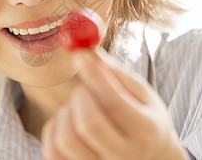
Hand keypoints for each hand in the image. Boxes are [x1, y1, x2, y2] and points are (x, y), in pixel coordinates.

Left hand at [41, 49, 188, 159]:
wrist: (148, 157)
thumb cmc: (143, 117)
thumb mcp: (141, 93)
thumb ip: (115, 74)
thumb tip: (86, 51)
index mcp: (146, 132)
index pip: (114, 103)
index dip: (94, 76)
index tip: (81, 56)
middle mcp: (125, 157)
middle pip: (89, 124)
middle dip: (81, 95)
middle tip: (85, 87)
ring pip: (66, 138)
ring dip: (67, 112)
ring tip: (81, 107)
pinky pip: (52, 149)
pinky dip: (55, 127)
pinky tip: (70, 121)